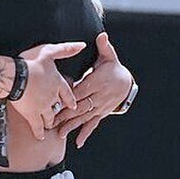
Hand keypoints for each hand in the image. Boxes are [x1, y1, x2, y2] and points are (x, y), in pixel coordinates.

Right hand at [9, 40, 82, 139]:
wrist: (16, 76)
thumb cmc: (30, 62)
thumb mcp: (50, 51)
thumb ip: (66, 49)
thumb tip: (81, 46)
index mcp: (57, 82)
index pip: (67, 93)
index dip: (70, 99)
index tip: (73, 105)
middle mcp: (53, 97)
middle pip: (59, 107)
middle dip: (60, 112)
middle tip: (60, 117)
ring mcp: (43, 107)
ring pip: (50, 118)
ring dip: (50, 122)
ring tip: (50, 125)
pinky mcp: (32, 115)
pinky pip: (38, 126)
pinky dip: (39, 132)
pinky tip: (40, 136)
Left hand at [57, 32, 134, 148]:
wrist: (127, 83)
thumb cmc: (113, 68)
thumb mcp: (110, 56)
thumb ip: (103, 47)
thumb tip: (101, 35)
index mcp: (97, 83)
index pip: (81, 90)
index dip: (70, 97)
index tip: (57, 101)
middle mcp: (98, 97)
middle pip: (80, 107)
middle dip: (66, 115)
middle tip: (52, 121)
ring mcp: (100, 107)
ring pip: (84, 118)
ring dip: (72, 126)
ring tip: (60, 133)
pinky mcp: (101, 114)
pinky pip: (93, 125)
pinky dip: (85, 134)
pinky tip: (78, 143)